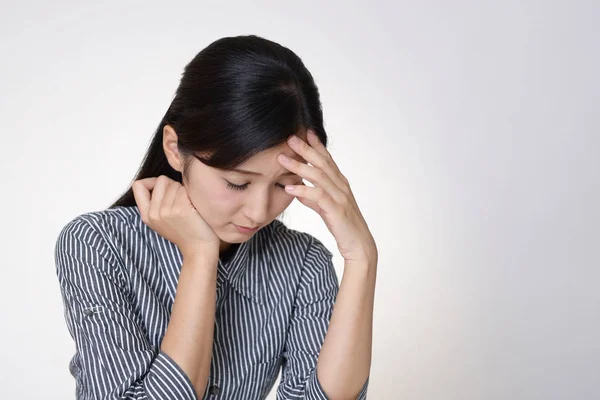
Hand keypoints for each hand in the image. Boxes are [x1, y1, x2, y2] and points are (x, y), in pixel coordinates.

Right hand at [132, 175, 219, 257]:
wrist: (199, 248)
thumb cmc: (184, 231)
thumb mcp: (161, 220)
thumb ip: (155, 203)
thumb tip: (158, 181)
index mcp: (146, 215)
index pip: (138, 185)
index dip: (151, 181)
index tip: (163, 188)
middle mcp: (154, 213)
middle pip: (161, 180)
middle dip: (172, 185)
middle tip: (180, 199)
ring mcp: (167, 211)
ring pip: (174, 184)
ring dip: (183, 190)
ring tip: (188, 205)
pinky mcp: (181, 209)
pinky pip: (185, 189)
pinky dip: (191, 194)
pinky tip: (195, 206)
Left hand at [278, 130, 377, 262]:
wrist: (359, 245)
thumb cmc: (343, 226)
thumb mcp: (326, 209)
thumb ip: (313, 199)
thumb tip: (298, 191)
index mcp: (340, 184)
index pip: (327, 160)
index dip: (317, 145)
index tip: (305, 132)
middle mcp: (341, 187)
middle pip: (322, 163)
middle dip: (306, 149)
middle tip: (290, 138)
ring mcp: (340, 197)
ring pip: (319, 176)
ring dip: (299, 167)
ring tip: (282, 160)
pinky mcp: (336, 210)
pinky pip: (318, 197)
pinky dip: (303, 191)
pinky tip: (289, 189)